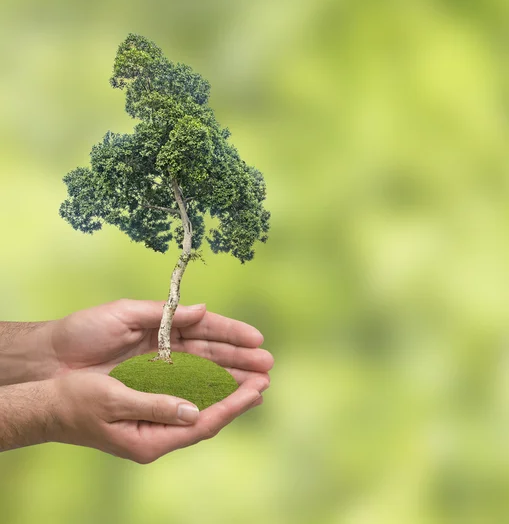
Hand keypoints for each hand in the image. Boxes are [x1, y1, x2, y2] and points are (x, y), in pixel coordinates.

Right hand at [49, 370, 267, 462]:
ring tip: (253, 372)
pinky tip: (220, 372)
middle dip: (237, 394)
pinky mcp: (150, 401)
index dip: (232, 405)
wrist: (49, 401)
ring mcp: (155, 417)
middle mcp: (158, 431)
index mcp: (150, 439)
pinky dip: (205, 381)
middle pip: (208, 413)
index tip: (257, 389)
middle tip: (265, 376)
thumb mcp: (115, 402)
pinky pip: (185, 392)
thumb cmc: (76, 401)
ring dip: (226, 385)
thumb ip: (155, 406)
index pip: (203, 423)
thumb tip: (194, 411)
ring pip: (200, 401)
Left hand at [50, 299, 273, 385]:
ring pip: (204, 375)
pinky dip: (207, 396)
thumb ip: (165, 313)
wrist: (53, 360)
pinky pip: (184, 393)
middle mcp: (168, 348)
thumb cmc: (85, 330)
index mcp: (164, 325)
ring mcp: (161, 371)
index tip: (257, 339)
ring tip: (258, 384)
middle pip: (212, 354)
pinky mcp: (151, 391)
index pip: (206, 328)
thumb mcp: (124, 313)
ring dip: (231, 379)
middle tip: (268, 366)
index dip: (233, 333)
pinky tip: (228, 399)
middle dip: (241, 359)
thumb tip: (203, 310)